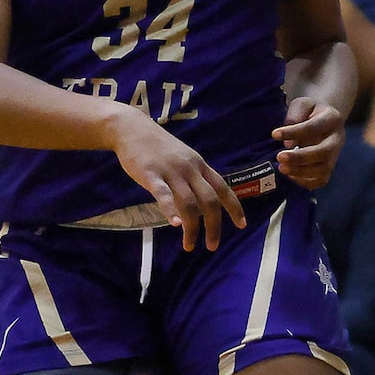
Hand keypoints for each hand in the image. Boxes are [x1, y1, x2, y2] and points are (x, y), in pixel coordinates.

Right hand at [109, 109, 244, 249]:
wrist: (131, 128)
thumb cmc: (158, 147)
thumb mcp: (184, 159)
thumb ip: (194, 178)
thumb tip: (203, 202)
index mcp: (200, 166)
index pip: (224, 189)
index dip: (235, 207)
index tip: (242, 225)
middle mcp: (190, 169)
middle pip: (210, 201)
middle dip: (214, 226)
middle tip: (213, 246)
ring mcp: (171, 171)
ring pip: (189, 203)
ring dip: (193, 228)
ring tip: (190, 245)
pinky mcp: (150, 174)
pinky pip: (164, 194)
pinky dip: (171, 210)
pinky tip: (176, 225)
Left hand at [273, 95, 344, 189]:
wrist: (325, 119)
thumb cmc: (310, 111)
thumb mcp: (302, 104)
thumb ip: (295, 116)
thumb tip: (289, 142)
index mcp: (332, 119)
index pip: (314, 127)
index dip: (294, 132)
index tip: (274, 134)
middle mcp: (338, 138)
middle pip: (324, 152)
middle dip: (301, 157)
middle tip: (279, 157)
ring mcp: (336, 155)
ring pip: (324, 169)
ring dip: (301, 171)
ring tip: (282, 168)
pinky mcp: (330, 167)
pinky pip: (321, 180)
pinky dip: (306, 182)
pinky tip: (290, 175)